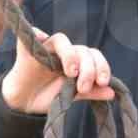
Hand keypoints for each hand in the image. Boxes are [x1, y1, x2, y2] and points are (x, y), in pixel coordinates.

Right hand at [1, 25, 115, 114]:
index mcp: (77, 60)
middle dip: (88, 68)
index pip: (94, 55)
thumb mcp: (72, 96)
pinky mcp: (27, 50)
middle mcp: (63, 51)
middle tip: (84, 86)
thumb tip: (112, 93)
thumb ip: (90, 92)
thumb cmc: (51, 96)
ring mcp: (45, 48)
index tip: (103, 82)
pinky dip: (35, 33)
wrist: (25, 103)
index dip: (102, 66)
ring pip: (61, 39)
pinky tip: (39, 36)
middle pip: (81, 49)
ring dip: (70, 55)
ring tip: (71, 73)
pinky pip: (30, 36)